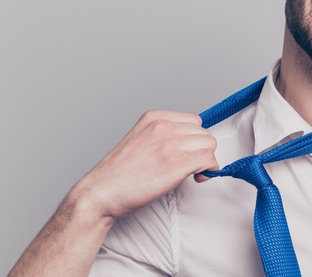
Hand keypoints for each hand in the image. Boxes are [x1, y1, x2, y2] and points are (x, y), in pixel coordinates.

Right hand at [70, 110, 218, 220]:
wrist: (102, 192)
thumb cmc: (119, 173)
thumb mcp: (140, 138)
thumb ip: (162, 134)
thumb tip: (188, 142)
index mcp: (154, 118)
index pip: (194, 121)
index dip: (195, 139)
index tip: (189, 152)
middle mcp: (163, 127)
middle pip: (204, 132)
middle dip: (201, 149)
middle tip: (191, 165)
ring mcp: (170, 144)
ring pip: (209, 144)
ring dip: (206, 160)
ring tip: (193, 172)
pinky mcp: (176, 164)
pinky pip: (208, 159)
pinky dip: (209, 169)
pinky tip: (197, 177)